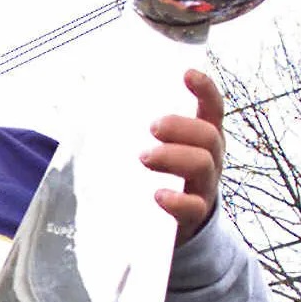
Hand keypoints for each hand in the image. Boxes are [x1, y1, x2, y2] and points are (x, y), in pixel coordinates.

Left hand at [139, 69, 224, 242]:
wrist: (173, 227)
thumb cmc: (159, 176)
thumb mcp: (157, 147)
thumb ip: (135, 127)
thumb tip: (87, 98)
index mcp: (201, 138)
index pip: (213, 109)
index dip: (205, 90)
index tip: (187, 74)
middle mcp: (210, 159)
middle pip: (208, 136)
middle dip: (181, 127)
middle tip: (153, 127)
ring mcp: (204, 188)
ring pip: (203, 165)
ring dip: (174, 156)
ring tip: (145, 157)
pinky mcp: (194, 216)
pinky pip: (194, 207)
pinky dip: (177, 200)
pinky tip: (158, 195)